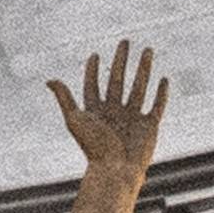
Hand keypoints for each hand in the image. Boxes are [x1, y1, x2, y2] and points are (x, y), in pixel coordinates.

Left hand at [48, 40, 166, 180]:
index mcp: (95, 111)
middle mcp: (113, 112)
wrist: (116, 171)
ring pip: (139, 87)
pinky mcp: (149, 126)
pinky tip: (163, 79)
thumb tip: (49, 79)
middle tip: (125, 41)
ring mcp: (132, 118)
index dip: (92, 71)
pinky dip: (161, 93)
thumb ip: (64, 98)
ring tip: (148, 50)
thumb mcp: (74, 120)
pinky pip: (157, 106)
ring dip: (143, 69)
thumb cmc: (93, 148)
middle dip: (121, 60)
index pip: (92, 86)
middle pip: (117, 80)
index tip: (94, 55)